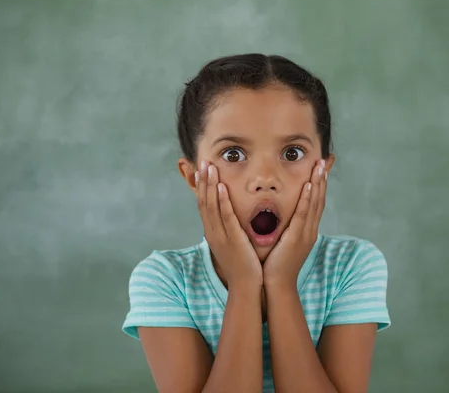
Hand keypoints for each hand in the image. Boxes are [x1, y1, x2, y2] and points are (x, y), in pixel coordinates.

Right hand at [196, 161, 262, 287]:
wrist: (246, 286)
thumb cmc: (242, 265)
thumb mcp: (232, 244)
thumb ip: (230, 229)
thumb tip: (232, 216)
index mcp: (213, 233)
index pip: (204, 205)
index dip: (202, 187)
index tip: (202, 170)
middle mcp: (213, 232)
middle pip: (204, 202)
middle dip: (203, 181)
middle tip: (203, 161)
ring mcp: (221, 236)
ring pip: (211, 206)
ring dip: (210, 185)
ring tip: (209, 167)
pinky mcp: (232, 239)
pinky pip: (225, 217)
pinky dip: (221, 201)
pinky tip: (220, 187)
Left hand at [263, 159, 327, 288]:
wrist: (276, 285)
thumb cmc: (276, 264)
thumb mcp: (282, 242)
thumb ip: (283, 227)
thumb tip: (278, 214)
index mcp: (306, 230)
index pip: (315, 203)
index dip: (319, 185)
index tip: (320, 168)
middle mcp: (310, 230)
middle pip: (318, 200)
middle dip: (321, 179)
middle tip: (324, 161)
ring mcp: (305, 234)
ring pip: (314, 204)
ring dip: (317, 184)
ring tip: (319, 167)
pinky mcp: (296, 238)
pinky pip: (303, 215)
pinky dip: (307, 200)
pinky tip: (308, 186)